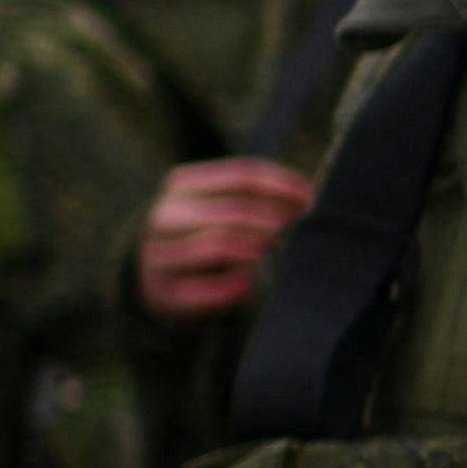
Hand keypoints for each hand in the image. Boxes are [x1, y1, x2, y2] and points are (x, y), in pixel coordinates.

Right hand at [139, 158, 315, 322]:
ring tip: (264, 250)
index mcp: (182, 185)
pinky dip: (232, 285)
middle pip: (229, 210)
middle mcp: (166, 216)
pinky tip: (245, 283)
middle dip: (268, 217)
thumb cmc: (202, 233)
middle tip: (290, 224)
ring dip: (251, 248)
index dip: (282, 185)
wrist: (156, 277)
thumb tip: (302, 198)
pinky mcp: (165, 291)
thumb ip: (256, 199)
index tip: (309, 195)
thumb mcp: (222, 205)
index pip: (241, 175)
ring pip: (215, 245)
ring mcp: (160, 254)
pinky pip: (206, 288)